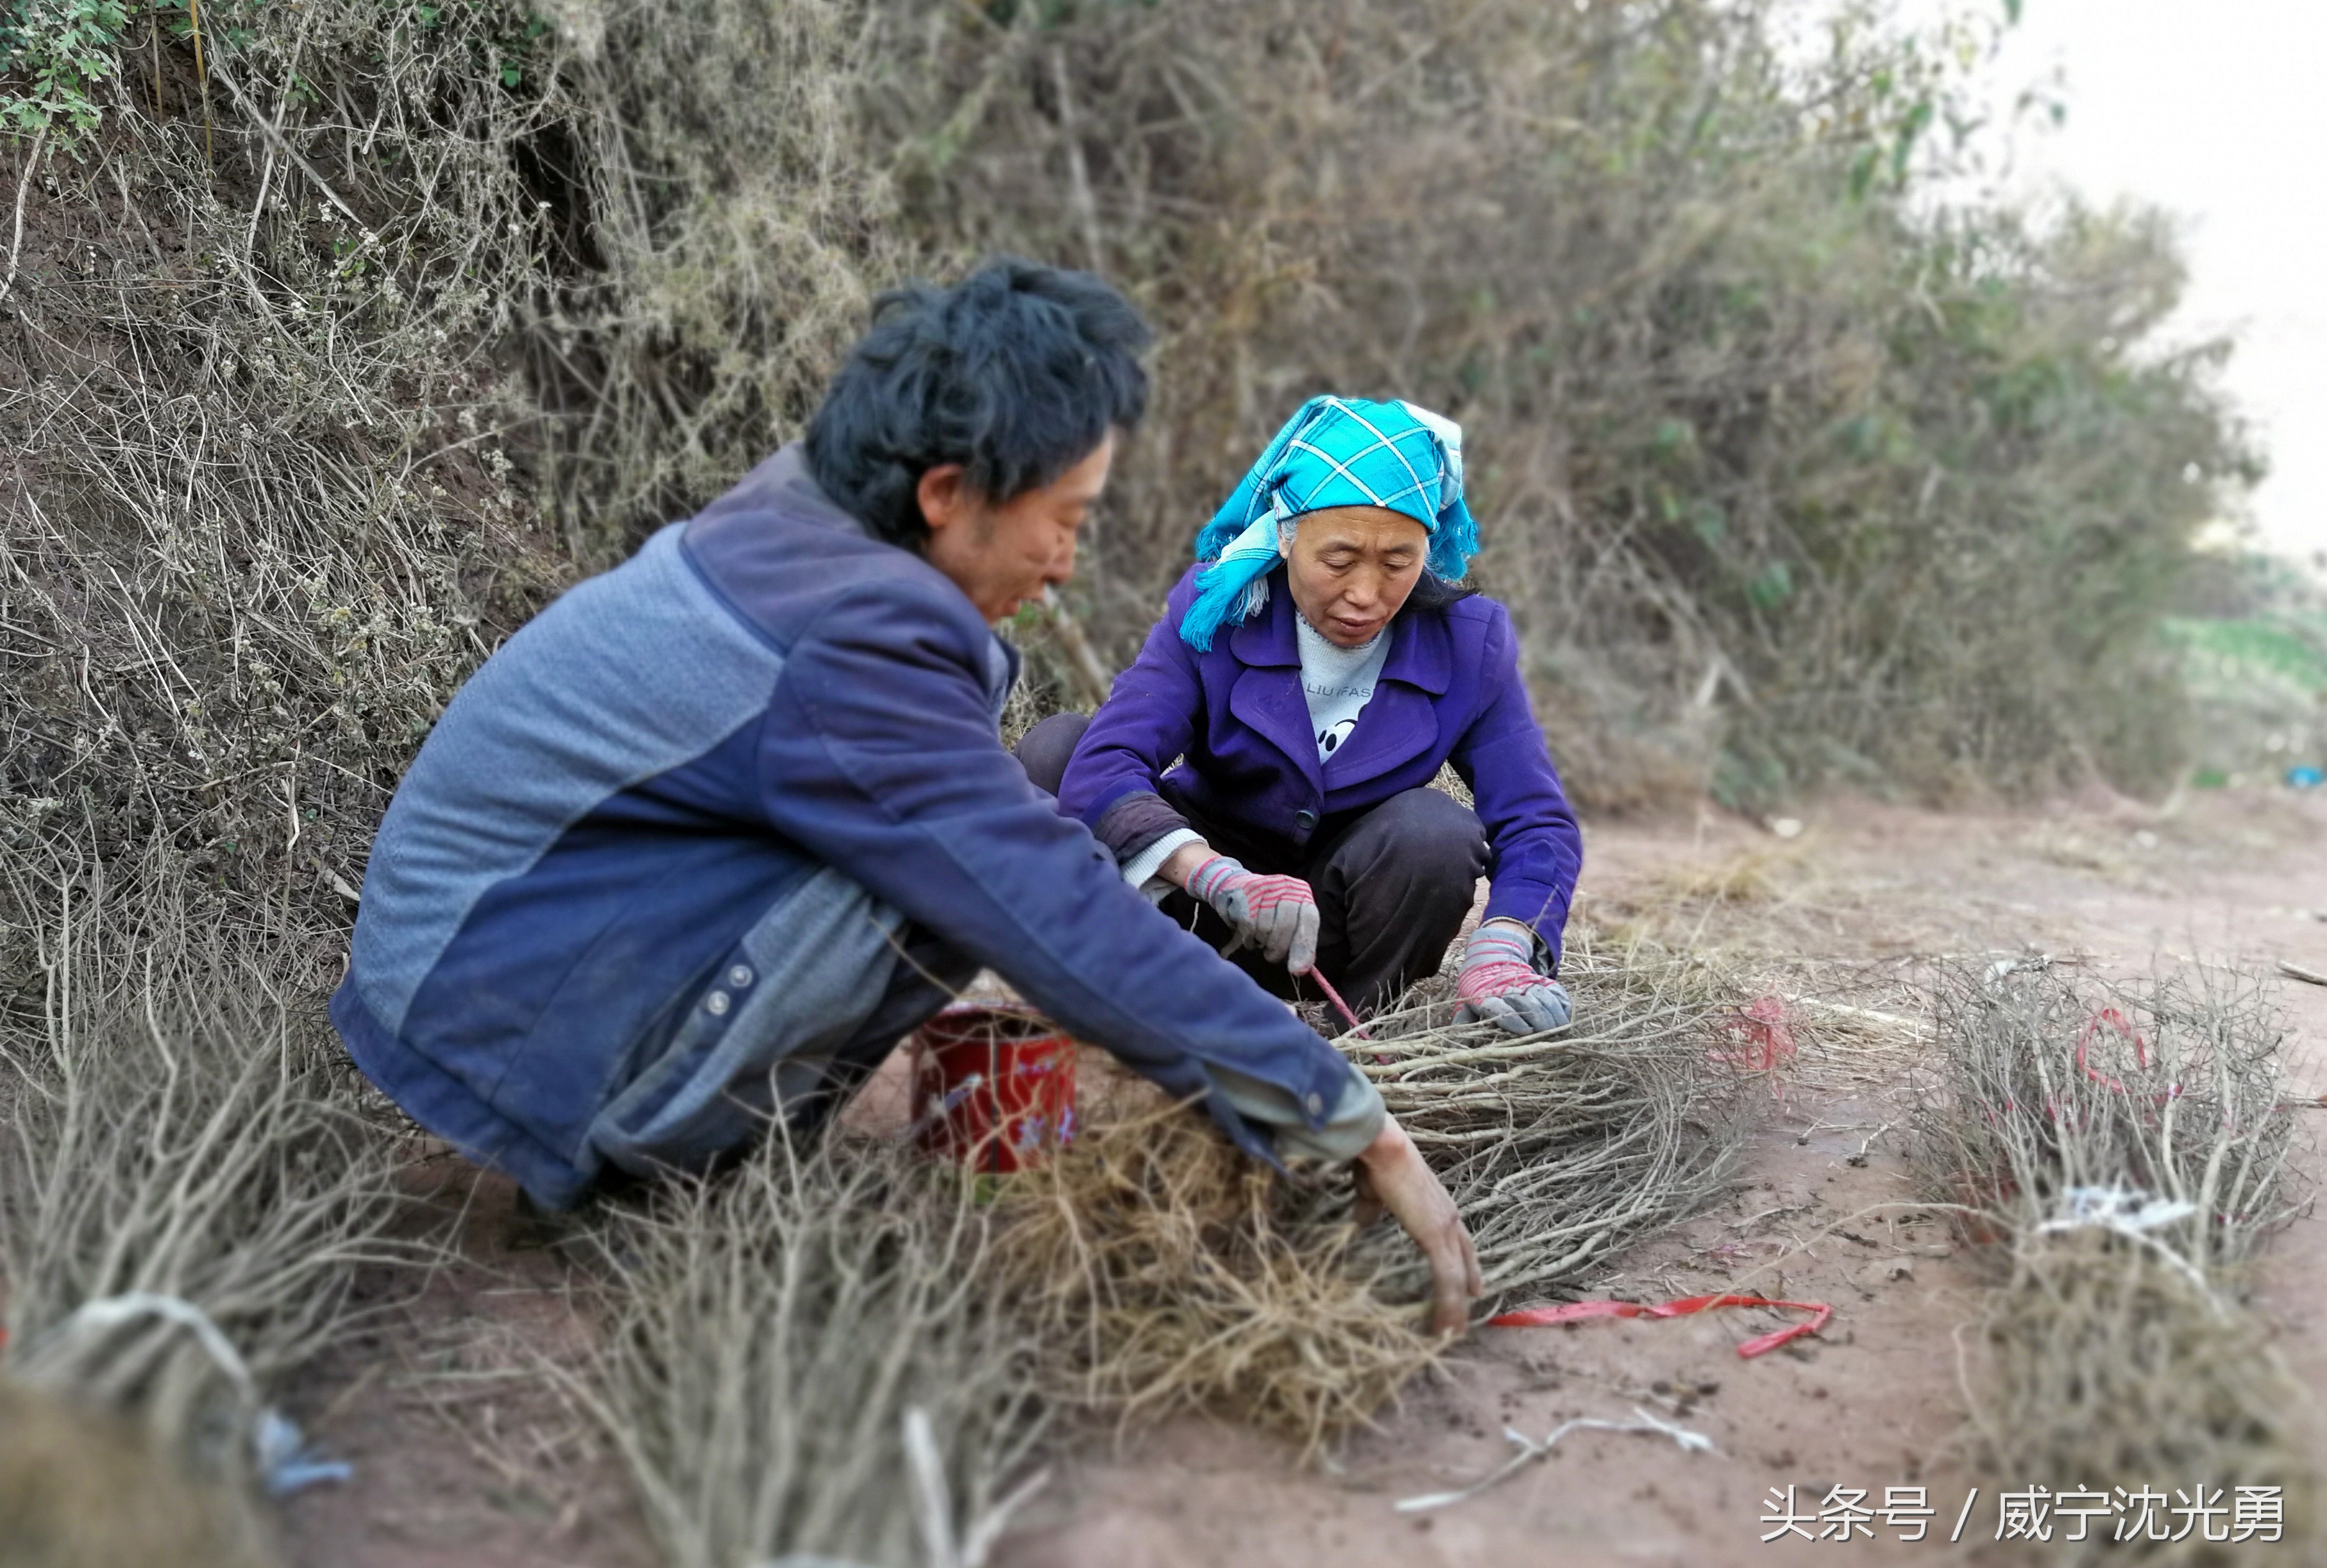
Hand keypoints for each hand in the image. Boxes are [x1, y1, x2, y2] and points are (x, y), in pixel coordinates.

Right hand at [1185, 854, 1320, 974]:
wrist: (1236, 888)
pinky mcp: (1245, 892)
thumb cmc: (1267, 912)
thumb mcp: (1288, 925)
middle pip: (1285, 926)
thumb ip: (1298, 945)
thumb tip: (1300, 970)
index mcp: (1302, 894)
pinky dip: (1248, 936)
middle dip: (1277, 947)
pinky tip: (1248, 935)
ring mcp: (1265, 887)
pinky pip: (1248, 924)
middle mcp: (1286, 886)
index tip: (1297, 969)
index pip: (1309, 920)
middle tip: (1271, 954)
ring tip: (1259, 938)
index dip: (1304, 946)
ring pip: (1265, 927)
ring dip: (1260, 940)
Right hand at [1352, 1115, 1481, 1335]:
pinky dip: (1448, 1304)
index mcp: (1435, 1204)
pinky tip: (1445, 1324)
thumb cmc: (1374, 1162)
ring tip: (1452, 1331)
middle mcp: (1447, 1216)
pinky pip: (1447, 1279)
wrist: (1381, 1147)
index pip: (1457, 1238)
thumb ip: (1371, 1208)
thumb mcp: (1372, 1192)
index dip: (1464, 1260)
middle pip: (1465, 1258)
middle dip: (1467, 1285)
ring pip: (1457, 1276)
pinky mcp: (1436, 1237)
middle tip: (1467, 1311)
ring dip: (1456, 1306)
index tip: (1470, 1283)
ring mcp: (1445, 1227)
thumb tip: (1362, 1221)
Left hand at [1455, 919, 1571, 1034]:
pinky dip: (1562, 1001)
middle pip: (1527, 1002)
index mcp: (1486, 996)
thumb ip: (1464, 1020)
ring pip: (1543, 996)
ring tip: (1560, 1029)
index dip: (1514, 1020)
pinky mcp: (1539, 980)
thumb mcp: (1466, 1005)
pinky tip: (1565, 1014)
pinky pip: (1554, 989)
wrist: (1489, 961)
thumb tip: (1461, 1039)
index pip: (1500, 1008)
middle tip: (1548, 1035)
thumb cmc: (1477, 991)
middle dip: (1540, 1020)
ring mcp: (1525, 983)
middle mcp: (1508, 989)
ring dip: (1554, 1013)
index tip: (1526, 1031)